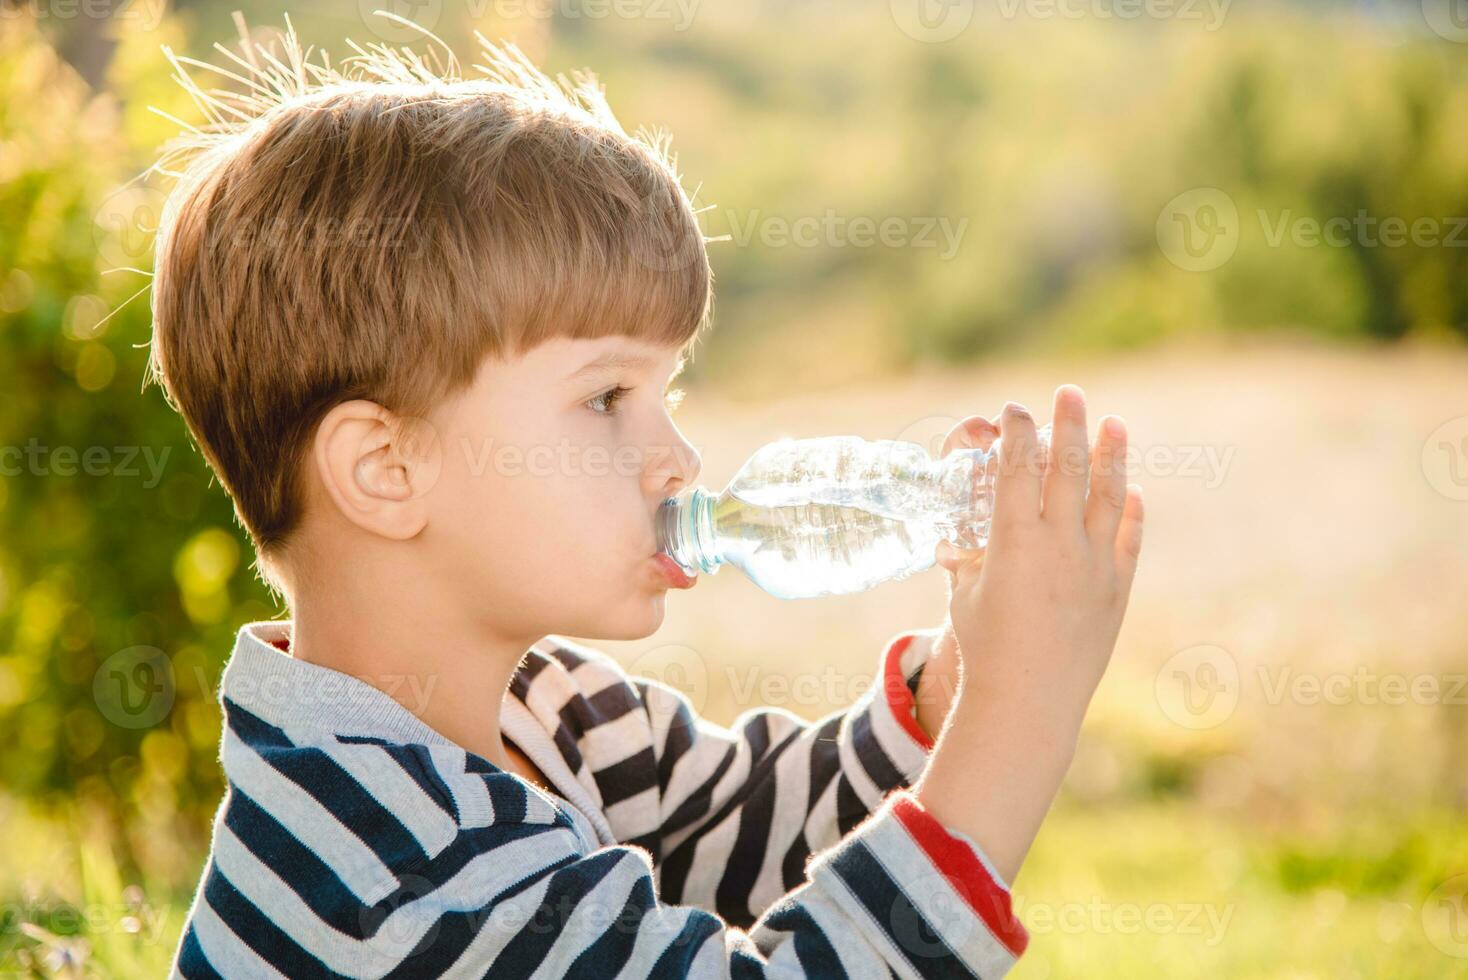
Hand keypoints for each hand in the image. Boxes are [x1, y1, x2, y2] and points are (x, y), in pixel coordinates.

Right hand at [912, 385, 1142, 881]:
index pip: (1017, 469)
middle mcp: (1058, 545)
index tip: (1014, 410)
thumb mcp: (965, 594)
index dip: (1016, 433)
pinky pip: (1128, 538)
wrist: (1030, 702)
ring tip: (1113, 422)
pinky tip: (1131, 490)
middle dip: (1068, 425)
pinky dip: (1130, 510)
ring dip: (1110, 454)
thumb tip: (958, 536)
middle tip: (1069, 393)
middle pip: (1067, 469)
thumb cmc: (984, 648)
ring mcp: (1094, 566)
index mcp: (1013, 541)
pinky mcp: (1117, 589)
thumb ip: (969, 558)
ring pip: (1107, 495)